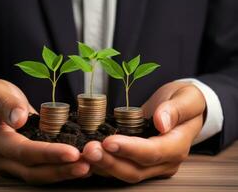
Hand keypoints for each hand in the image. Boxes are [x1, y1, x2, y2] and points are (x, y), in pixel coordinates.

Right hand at [0, 79, 89, 183]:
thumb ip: (5, 103)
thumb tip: (18, 118)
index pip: (23, 151)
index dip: (48, 154)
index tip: (72, 153)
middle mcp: (3, 158)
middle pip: (33, 171)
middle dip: (61, 170)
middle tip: (87, 165)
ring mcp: (12, 164)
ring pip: (40, 175)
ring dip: (64, 173)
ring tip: (88, 168)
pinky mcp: (23, 164)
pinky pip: (43, 170)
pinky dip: (62, 169)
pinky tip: (80, 165)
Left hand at [82, 81, 205, 182]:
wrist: (181, 108)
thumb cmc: (185, 101)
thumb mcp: (188, 97)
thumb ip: (177, 109)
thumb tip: (162, 122)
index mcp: (178, 145)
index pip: (153, 152)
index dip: (130, 149)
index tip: (109, 141)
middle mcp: (165, 162)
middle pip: (135, 169)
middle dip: (110, 162)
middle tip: (88, 150)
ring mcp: (152, 166)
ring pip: (124, 172)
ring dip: (102, 166)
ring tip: (83, 154)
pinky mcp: (139, 162)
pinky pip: (118, 167)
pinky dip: (102, 164)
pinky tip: (86, 158)